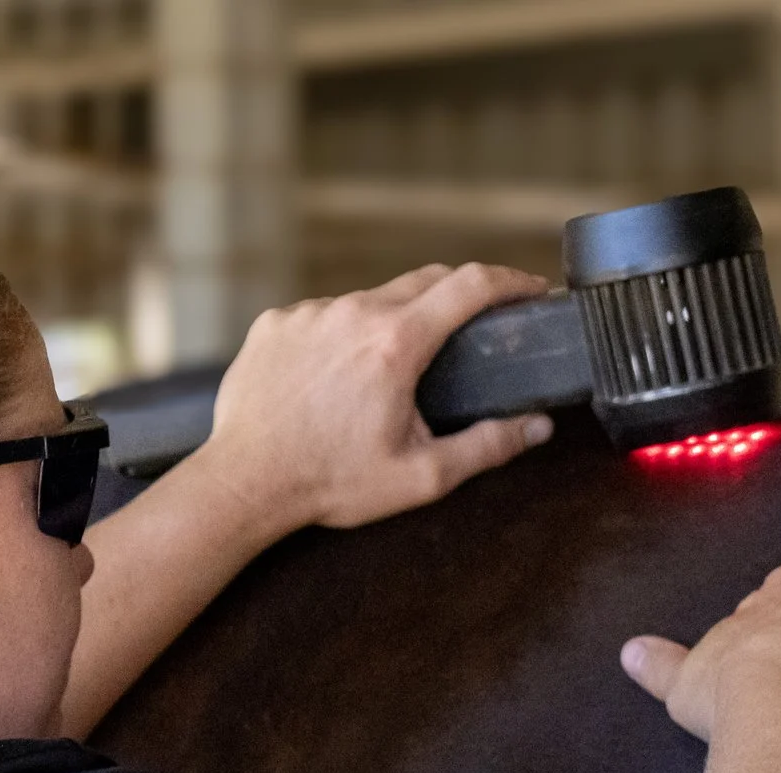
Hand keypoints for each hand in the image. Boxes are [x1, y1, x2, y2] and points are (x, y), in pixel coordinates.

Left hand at [197, 263, 558, 533]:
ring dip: (391, 322)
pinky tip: (335, 379)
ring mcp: (309, 313)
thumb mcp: (421, 476)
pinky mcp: (274, 323)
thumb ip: (486, 447)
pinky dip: (340, 337)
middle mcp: (352, 313)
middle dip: (458, 297)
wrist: (244, 484)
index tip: (531, 290)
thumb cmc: (331, 483)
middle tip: (474, 327)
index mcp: (396, 344)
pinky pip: (322, 317)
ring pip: (369, 300)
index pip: (470, 285)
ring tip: (390, 371)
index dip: (511, 281)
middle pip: (425, 281)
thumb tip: (536, 425)